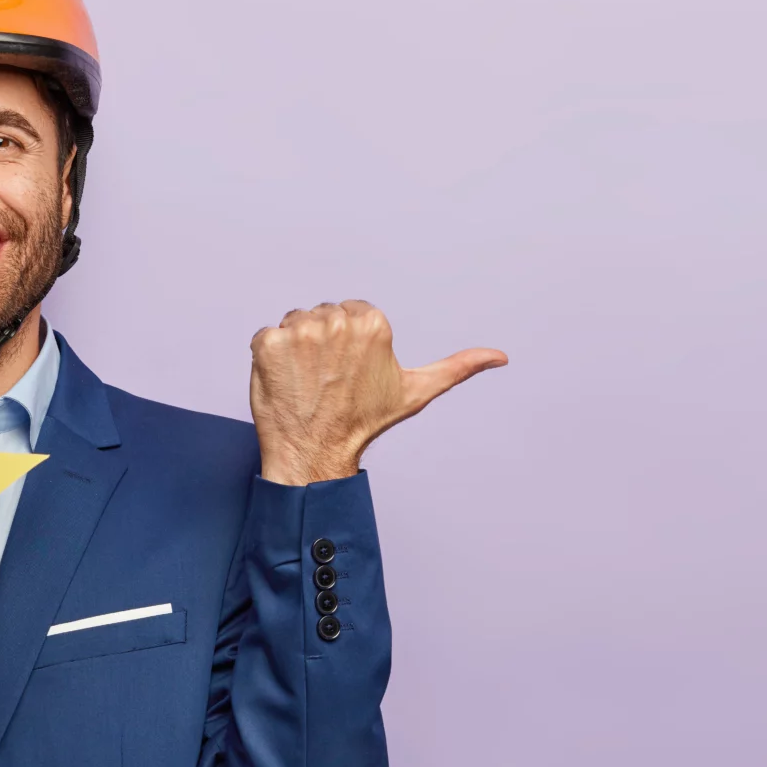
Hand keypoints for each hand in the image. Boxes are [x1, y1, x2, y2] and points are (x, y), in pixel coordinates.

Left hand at [248, 301, 507, 485]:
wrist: (316, 453)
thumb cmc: (365, 422)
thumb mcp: (416, 392)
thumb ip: (457, 367)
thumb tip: (500, 357)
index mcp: (372, 323)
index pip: (351, 314)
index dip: (348, 345)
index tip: (350, 372)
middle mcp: (335, 320)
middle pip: (322, 316)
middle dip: (323, 344)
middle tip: (329, 380)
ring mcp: (298, 332)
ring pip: (294, 324)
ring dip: (296, 350)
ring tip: (308, 382)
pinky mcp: (267, 344)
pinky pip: (265, 337)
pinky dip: (270, 359)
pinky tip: (286, 383)